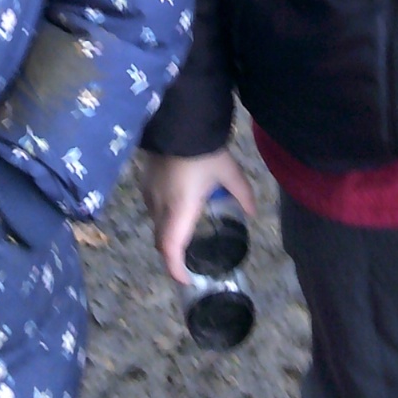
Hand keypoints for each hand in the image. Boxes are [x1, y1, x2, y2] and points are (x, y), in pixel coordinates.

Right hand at [138, 148, 255, 283]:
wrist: (176, 117)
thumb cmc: (203, 149)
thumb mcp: (229, 171)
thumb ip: (242, 194)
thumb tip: (253, 213)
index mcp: (180, 209)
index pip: (171, 249)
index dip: (176, 269)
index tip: (187, 279)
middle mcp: (160, 205)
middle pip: (161, 240)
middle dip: (173, 254)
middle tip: (190, 259)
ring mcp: (149, 191)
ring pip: (155, 223)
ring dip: (168, 232)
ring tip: (186, 230)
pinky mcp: (144, 179)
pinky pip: (152, 206)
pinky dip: (163, 215)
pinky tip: (177, 204)